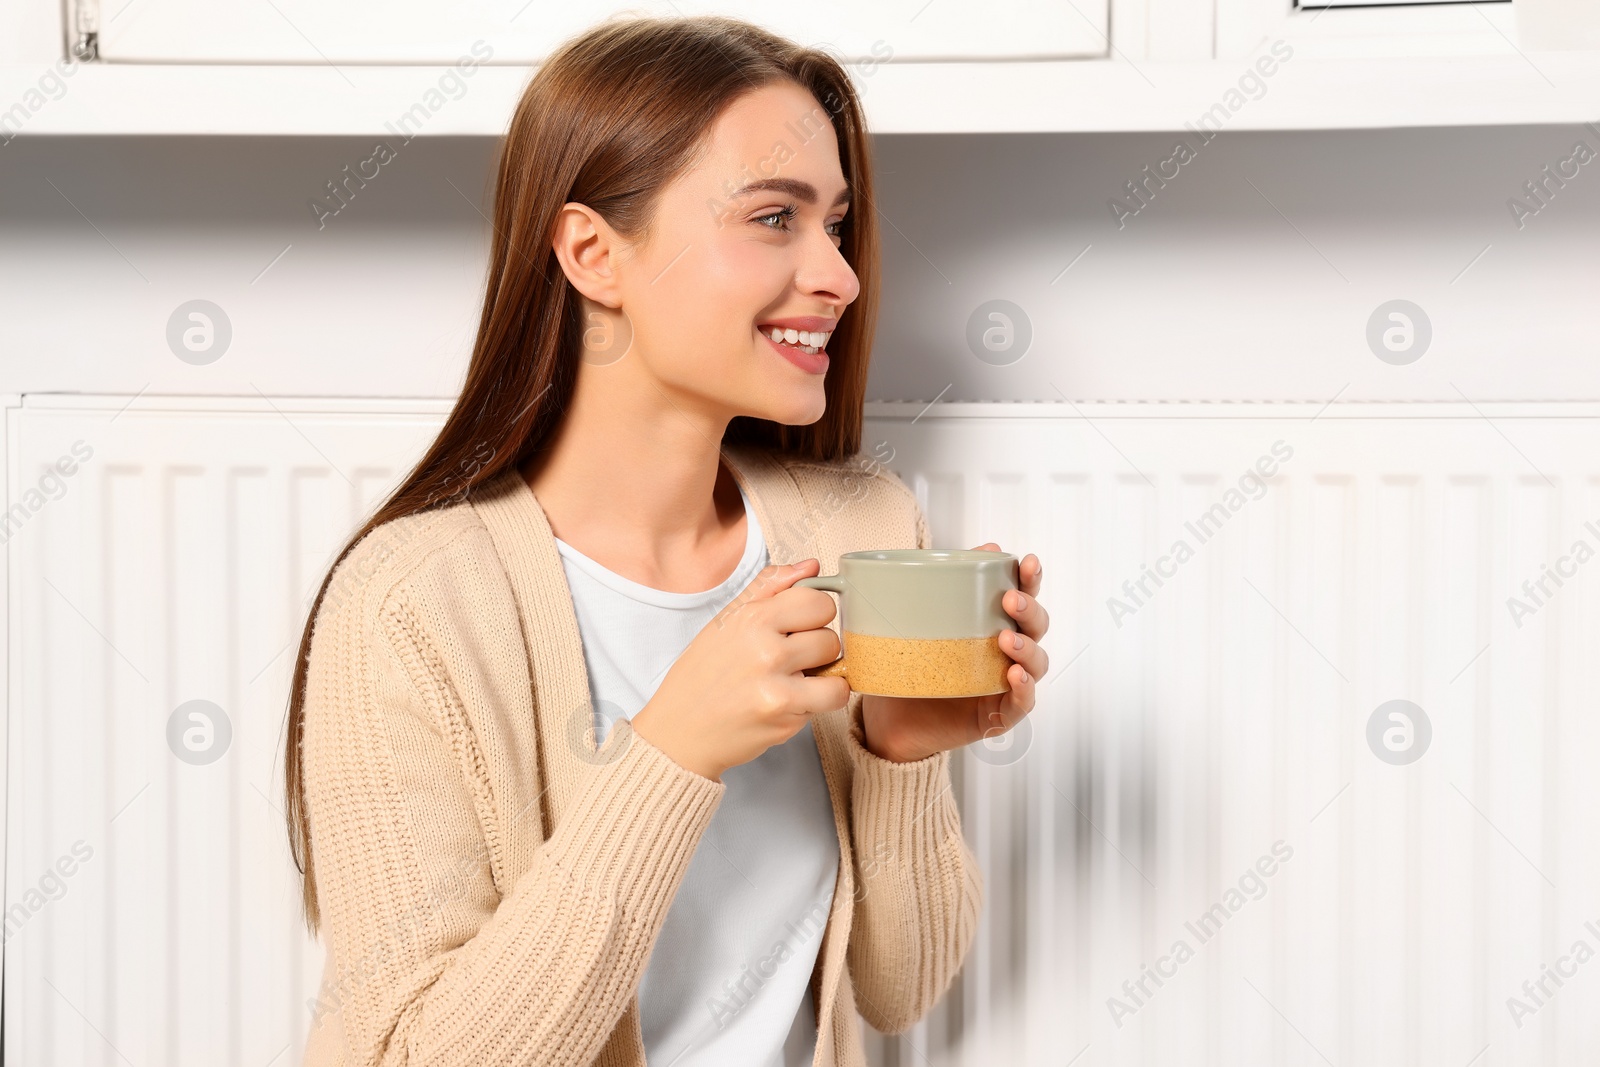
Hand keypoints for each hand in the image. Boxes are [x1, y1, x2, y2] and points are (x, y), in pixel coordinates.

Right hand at [631, 559, 850, 780]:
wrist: (679, 732)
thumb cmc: (702, 676)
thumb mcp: (725, 621)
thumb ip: (769, 588)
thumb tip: (811, 566)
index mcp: (750, 619)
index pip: (817, 600)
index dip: (813, 615)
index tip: (799, 627)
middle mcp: (765, 649)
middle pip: (830, 634)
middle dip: (816, 647)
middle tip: (791, 659)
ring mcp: (777, 685)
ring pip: (837, 666)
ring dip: (824, 674)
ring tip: (797, 679)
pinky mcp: (786, 717)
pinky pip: (832, 698)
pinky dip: (822, 700)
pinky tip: (795, 700)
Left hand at [860, 544, 1047, 762]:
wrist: (888, 718)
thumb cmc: (906, 666)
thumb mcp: (916, 623)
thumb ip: (936, 588)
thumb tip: (968, 553)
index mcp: (991, 624)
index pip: (1022, 597)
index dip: (1030, 579)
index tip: (1027, 562)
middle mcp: (1004, 652)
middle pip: (1036, 627)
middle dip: (1030, 610)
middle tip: (1010, 600)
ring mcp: (1004, 684)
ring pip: (1037, 663)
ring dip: (1028, 648)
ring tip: (1007, 640)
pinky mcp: (996, 715)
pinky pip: (1022, 704)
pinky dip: (1024, 689)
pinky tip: (1014, 676)